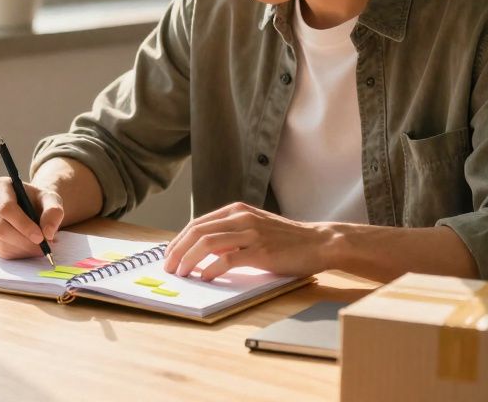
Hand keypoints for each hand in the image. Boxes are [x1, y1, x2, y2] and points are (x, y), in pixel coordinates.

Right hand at [0, 177, 65, 258]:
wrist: (31, 207)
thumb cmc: (39, 201)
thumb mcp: (51, 199)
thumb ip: (53, 212)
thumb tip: (47, 233)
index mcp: (0, 186)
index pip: (6, 208)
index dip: (23, 225)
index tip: (40, 237)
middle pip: (0, 227)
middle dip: (24, 241)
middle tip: (43, 247)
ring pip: (0, 241)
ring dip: (22, 249)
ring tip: (39, 247)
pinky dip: (17, 253)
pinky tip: (29, 248)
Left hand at [162, 202, 340, 280]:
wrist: (319, 242)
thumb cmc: (287, 240)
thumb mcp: (255, 228)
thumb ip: (231, 235)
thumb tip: (204, 251)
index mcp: (237, 210)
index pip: (198, 223)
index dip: (179, 240)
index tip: (169, 255)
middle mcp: (241, 218)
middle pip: (197, 231)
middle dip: (177, 250)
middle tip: (169, 267)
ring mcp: (251, 233)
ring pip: (207, 243)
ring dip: (188, 260)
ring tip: (181, 273)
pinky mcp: (260, 251)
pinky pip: (227, 259)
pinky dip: (210, 269)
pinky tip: (204, 278)